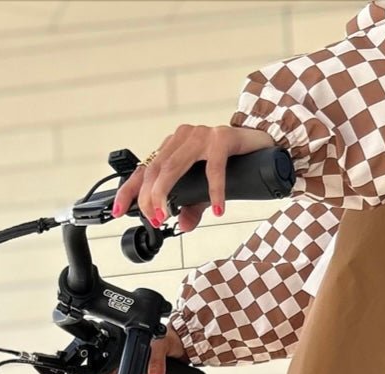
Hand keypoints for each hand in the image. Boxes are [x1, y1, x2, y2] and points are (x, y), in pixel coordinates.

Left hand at [112, 124, 275, 232]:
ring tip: (168, 215)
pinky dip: (214, 191)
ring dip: (166, 194)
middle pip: (155, 169)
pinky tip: (217, 208)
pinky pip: (213, 167)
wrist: (265, 146)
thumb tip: (182, 226)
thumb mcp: (208, 192)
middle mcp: (183, 138)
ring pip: (174, 166)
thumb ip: (193, 207)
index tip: (118, 211)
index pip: (145, 170)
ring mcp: (202, 135)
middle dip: (149, 198)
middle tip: (154, 219)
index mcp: (174, 148)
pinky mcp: (223, 138)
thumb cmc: (234, 164)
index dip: (129, 190)